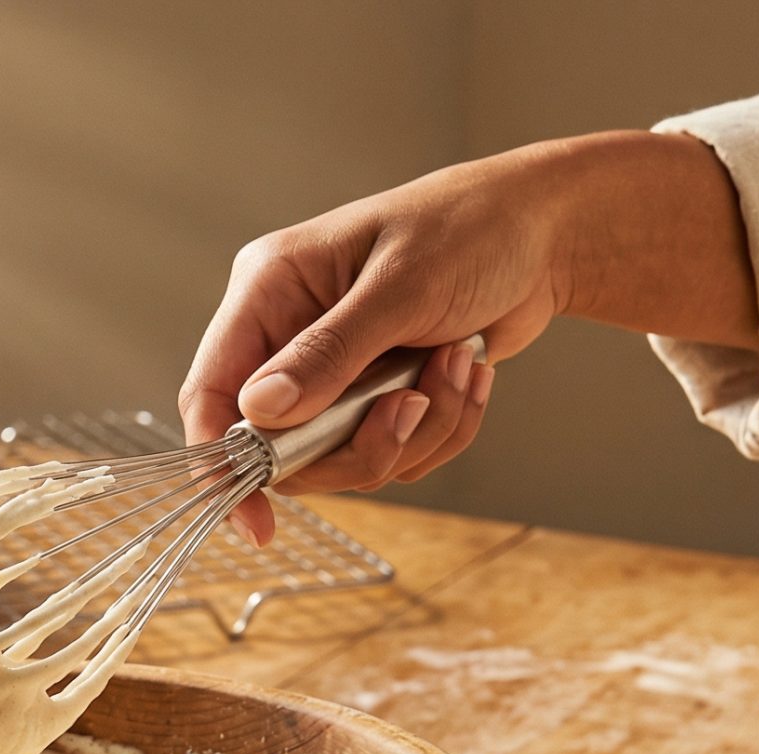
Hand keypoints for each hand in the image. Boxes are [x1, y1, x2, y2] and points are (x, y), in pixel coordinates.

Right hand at [186, 153, 561, 543]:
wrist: (545, 234)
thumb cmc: (468, 229)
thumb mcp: (399, 287)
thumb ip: (328, 354)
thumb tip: (260, 412)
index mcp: (272, 291)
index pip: (214, 391)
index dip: (223, 462)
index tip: (255, 519)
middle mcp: (293, 336)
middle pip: (286, 447)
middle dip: (361, 442)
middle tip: (411, 407)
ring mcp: (339, 371)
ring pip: (348, 457)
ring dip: (417, 430)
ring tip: (456, 366)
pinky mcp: (382, 396)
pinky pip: (398, 452)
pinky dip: (444, 425)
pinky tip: (467, 370)